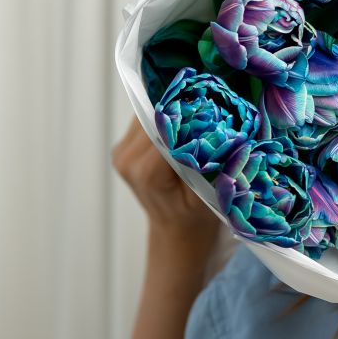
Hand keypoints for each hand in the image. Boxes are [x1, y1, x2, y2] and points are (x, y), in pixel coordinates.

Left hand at [112, 116, 219, 260]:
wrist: (177, 230)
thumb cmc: (197, 216)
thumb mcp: (208, 191)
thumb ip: (204, 161)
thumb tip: (215, 127)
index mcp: (147, 172)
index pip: (167, 127)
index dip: (190, 115)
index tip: (214, 110)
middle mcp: (128, 159)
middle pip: (155, 115)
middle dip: (182, 108)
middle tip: (210, 108)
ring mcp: (122, 153)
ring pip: (148, 113)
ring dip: (173, 111)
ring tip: (197, 114)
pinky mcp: (124, 147)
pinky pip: (145, 120)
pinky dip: (164, 118)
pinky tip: (182, 124)